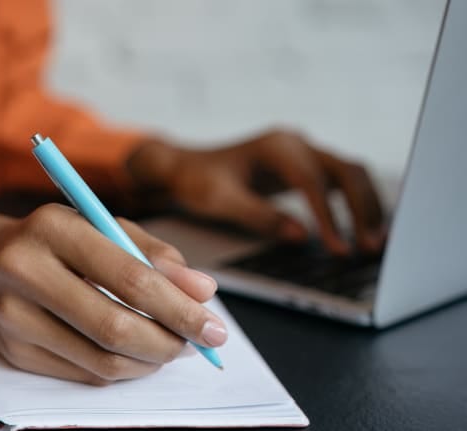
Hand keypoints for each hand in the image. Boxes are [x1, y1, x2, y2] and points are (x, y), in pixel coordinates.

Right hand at [0, 204, 225, 384]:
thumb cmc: (53, 240)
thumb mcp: (101, 225)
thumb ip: (154, 253)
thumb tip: (203, 291)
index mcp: (52, 227)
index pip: (129, 277)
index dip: (179, 307)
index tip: (214, 325)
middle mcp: (23, 270)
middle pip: (114, 326)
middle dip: (170, 342)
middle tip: (200, 344)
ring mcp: (11, 316)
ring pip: (101, 359)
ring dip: (150, 361)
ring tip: (172, 347)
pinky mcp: (11, 352)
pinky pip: (83, 374)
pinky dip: (122, 369)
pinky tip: (137, 355)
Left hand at [127, 129, 385, 253]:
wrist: (185, 168)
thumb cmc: (198, 181)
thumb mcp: (220, 200)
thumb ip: (258, 216)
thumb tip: (300, 236)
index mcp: (276, 146)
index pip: (312, 180)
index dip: (328, 215)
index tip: (337, 247)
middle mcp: (295, 143)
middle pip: (346, 169)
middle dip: (363, 208)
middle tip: (371, 247)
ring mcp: (303, 153)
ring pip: (351, 173)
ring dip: (367, 206)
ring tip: (375, 243)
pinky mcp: (306, 167)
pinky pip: (342, 182)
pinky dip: (357, 204)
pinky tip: (363, 231)